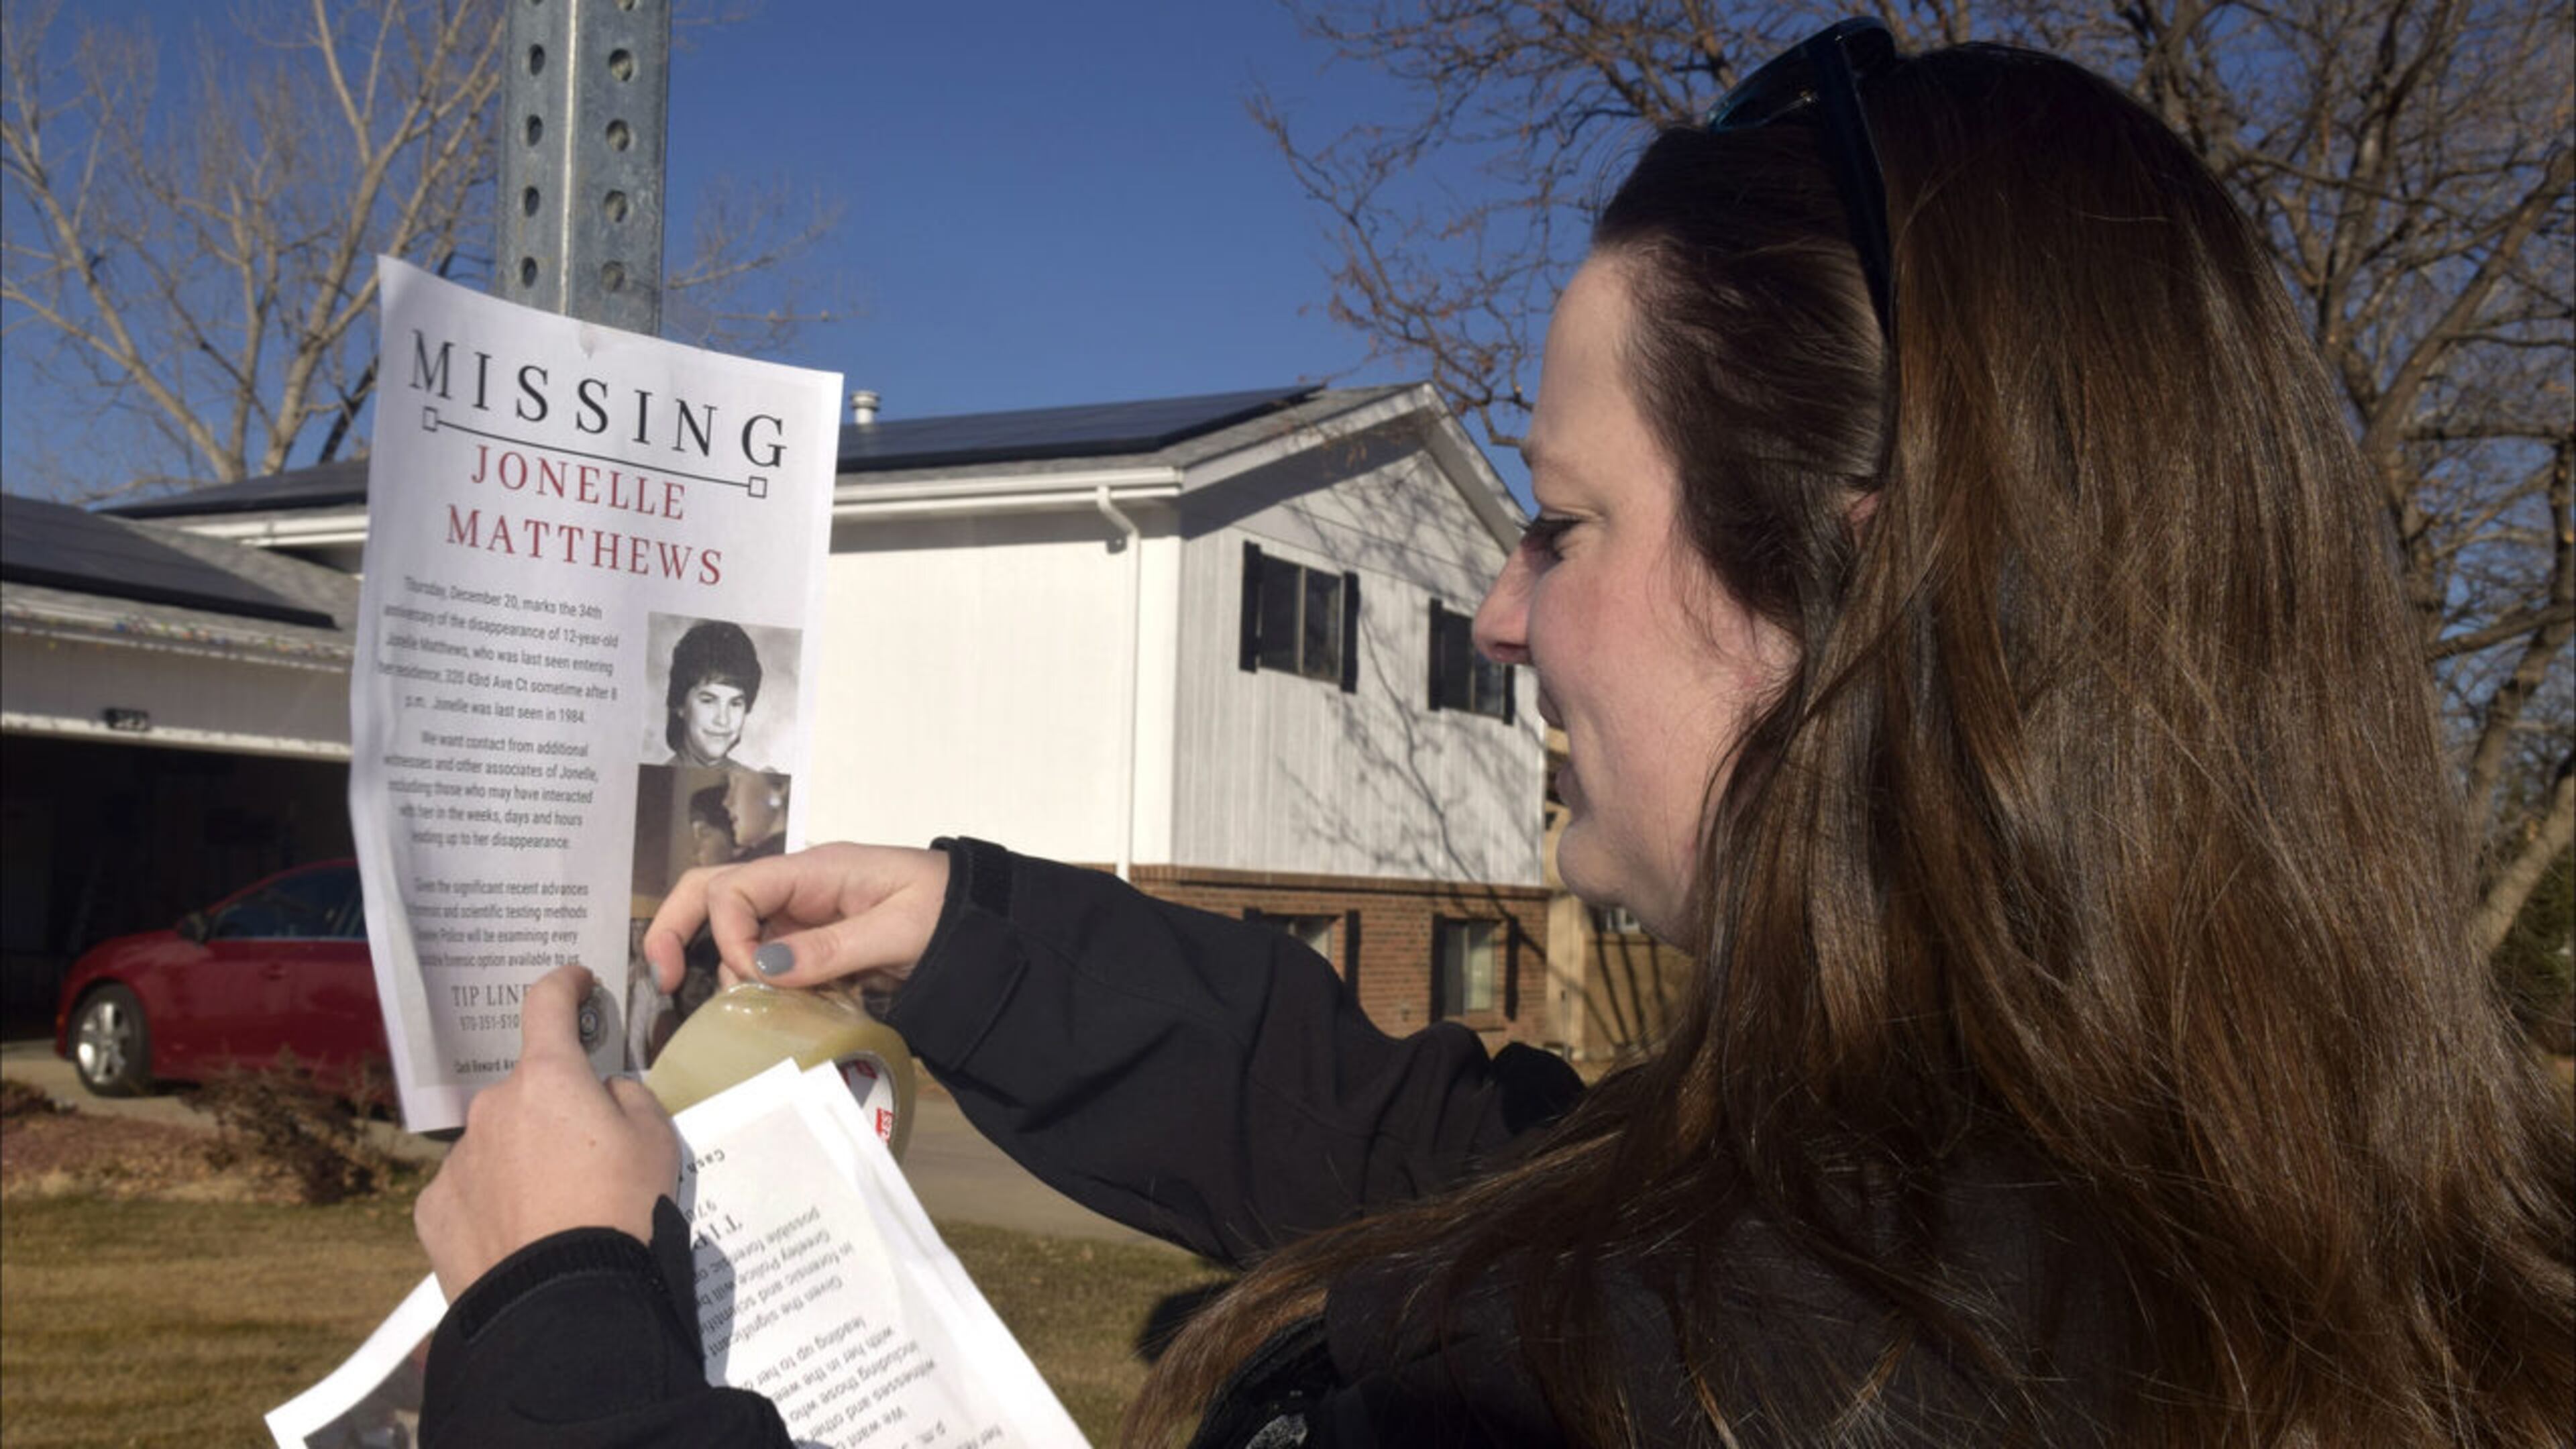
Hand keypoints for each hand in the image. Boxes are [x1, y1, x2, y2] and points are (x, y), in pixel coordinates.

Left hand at [414, 964, 678, 1298]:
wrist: (565, 1299)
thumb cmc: (621, 1207)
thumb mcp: (656, 1139)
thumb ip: (627, 1098)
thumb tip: (603, 1094)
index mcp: (547, 1078)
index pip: (547, 1005)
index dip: (563, 984)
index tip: (575, 981)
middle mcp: (491, 1108)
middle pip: (526, 1092)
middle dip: (552, 1111)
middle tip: (587, 1157)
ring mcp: (456, 1160)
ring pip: (495, 1144)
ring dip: (520, 1159)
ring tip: (554, 1211)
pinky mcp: (433, 1210)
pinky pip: (468, 1191)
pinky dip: (491, 1202)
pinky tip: (518, 1235)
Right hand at [644, 843, 949, 996]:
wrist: (982, 919)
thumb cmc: (949, 911)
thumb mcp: (897, 930)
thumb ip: (831, 948)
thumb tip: (763, 967)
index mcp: (814, 871)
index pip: (734, 887)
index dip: (727, 934)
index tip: (754, 977)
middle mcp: (796, 889)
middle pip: (711, 893)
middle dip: (675, 930)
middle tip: (663, 982)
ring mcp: (800, 917)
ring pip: (732, 932)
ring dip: (726, 970)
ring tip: (748, 1010)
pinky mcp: (810, 945)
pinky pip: (764, 960)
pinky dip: (757, 985)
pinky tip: (771, 1012)